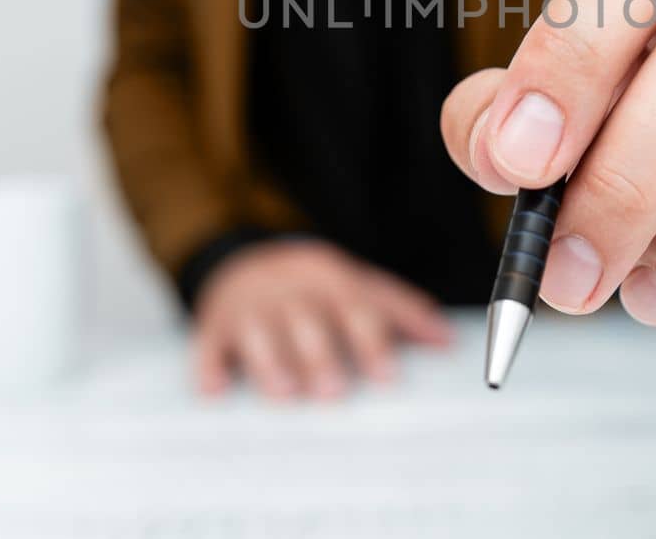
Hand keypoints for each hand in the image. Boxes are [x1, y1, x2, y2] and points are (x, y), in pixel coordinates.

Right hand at [192, 239, 453, 398]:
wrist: (244, 260)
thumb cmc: (314, 287)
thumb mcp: (356, 285)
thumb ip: (400, 311)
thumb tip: (447, 341)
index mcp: (327, 277)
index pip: (352, 305)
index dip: (371, 341)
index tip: (387, 377)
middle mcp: (288, 288)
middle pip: (305, 319)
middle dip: (320, 354)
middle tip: (334, 392)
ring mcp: (249, 305)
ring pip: (258, 330)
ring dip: (270, 362)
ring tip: (285, 394)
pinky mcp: (214, 323)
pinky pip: (208, 342)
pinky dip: (209, 366)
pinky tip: (213, 391)